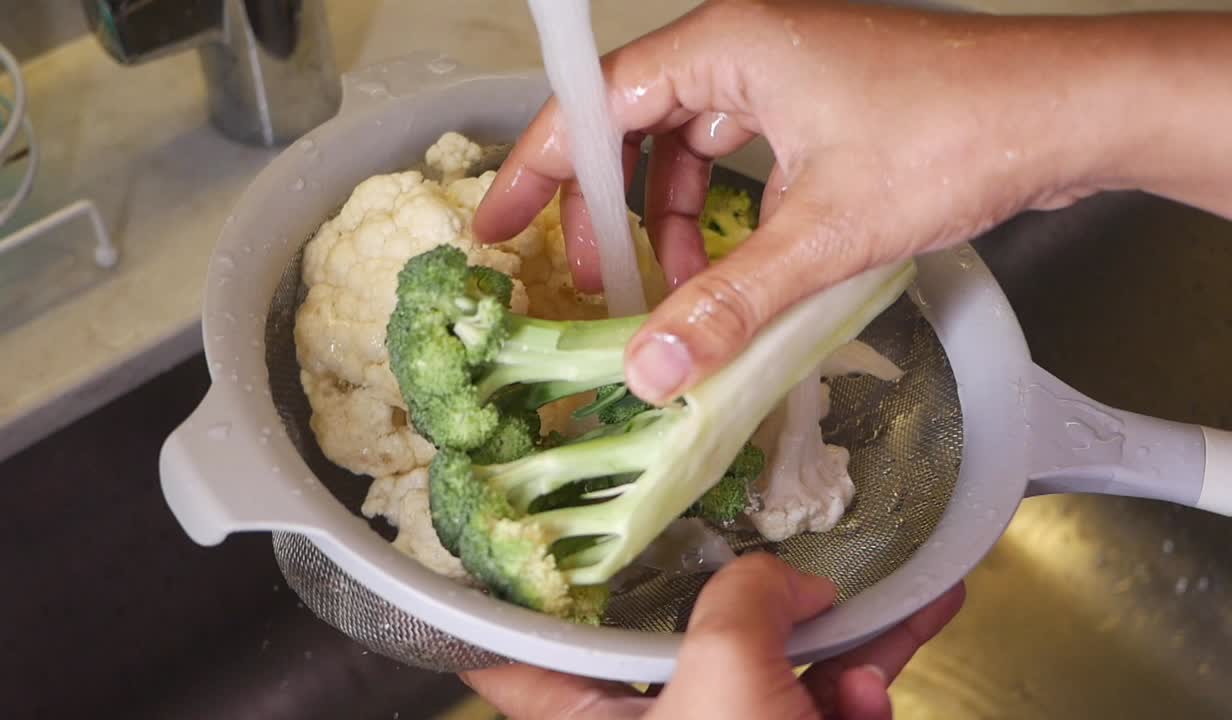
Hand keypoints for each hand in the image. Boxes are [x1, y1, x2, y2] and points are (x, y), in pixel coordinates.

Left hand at [461, 553, 964, 719]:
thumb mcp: (723, 677)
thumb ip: (744, 600)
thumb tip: (791, 583)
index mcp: (594, 718)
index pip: (518, 653)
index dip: (514, 591)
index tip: (525, 530)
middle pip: (684, 634)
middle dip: (757, 595)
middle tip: (787, 554)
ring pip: (777, 665)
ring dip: (843, 638)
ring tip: (890, 614)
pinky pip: (831, 700)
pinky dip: (871, 675)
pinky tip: (921, 622)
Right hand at [474, 0, 1231, 404]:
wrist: (1068, 112)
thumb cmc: (957, 132)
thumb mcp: (824, 231)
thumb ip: (729, 303)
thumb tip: (652, 368)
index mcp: (728, 47)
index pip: (596, 103)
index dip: (538, 168)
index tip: (497, 225)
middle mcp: (748, 52)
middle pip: (637, 132)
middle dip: (610, 212)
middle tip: (591, 284)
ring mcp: (787, 82)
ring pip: (691, 155)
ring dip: (676, 228)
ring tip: (675, 299)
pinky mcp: (822, 114)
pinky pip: (743, 167)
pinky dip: (728, 222)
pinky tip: (736, 276)